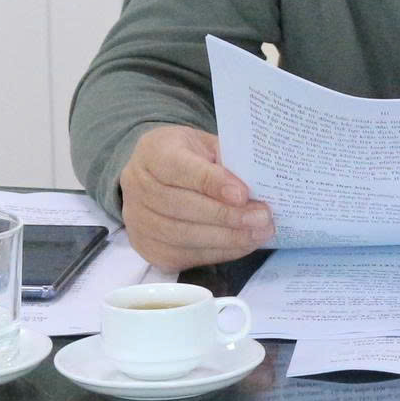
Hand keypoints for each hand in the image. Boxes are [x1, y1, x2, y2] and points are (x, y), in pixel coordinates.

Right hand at [116, 125, 272, 270]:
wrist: (156, 175)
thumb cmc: (188, 156)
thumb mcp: (206, 144)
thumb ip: (225, 161)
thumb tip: (255, 187)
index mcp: (153, 152)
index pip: (180, 169)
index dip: (212, 183)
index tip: (243, 194)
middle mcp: (137, 187)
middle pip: (182, 207)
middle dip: (227, 215)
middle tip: (262, 217)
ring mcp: (138, 221)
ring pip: (184, 236)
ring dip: (227, 238)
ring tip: (259, 233)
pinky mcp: (148, 249)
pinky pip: (186, 255)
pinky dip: (219, 252)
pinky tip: (242, 244)